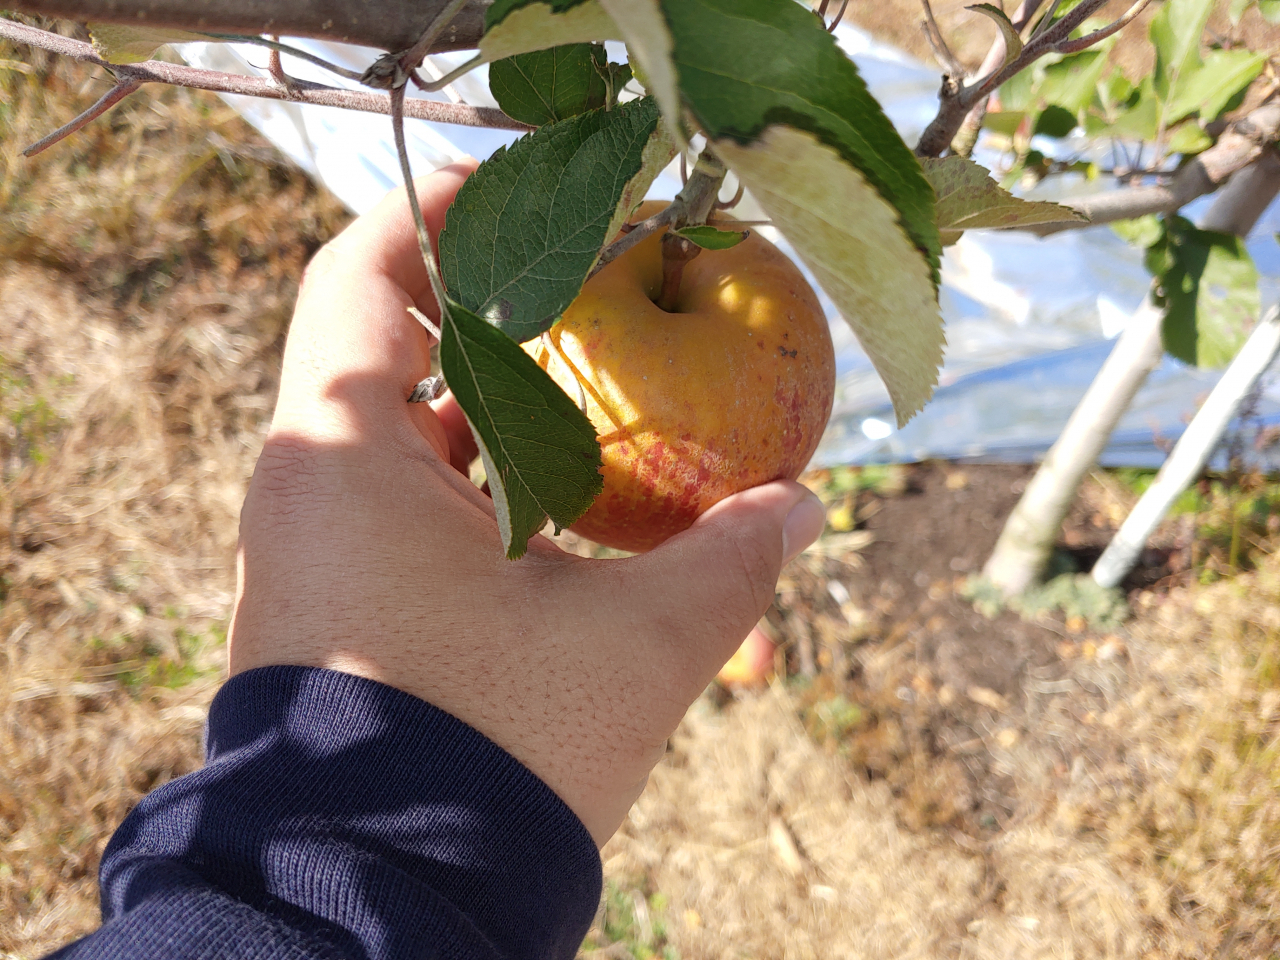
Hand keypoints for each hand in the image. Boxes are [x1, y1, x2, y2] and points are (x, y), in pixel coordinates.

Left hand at [228, 163, 826, 846]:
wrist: (387, 904)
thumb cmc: (492, 759)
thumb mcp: (631, 648)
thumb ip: (727, 563)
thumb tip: (801, 509)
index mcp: (345, 457)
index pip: (366, 272)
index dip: (442, 213)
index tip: (525, 192)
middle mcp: (310, 488)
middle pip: (401, 352)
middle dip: (508, 325)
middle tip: (602, 303)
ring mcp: (317, 550)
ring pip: (413, 440)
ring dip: (507, 420)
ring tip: (606, 409)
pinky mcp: (338, 605)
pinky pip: (409, 512)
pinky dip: (488, 493)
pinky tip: (571, 511)